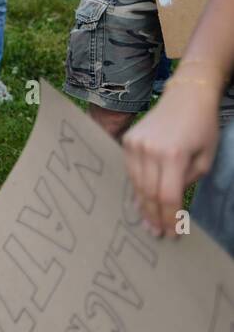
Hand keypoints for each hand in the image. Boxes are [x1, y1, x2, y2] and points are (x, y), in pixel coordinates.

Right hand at [123, 78, 221, 237]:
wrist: (185, 97)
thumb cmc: (202, 128)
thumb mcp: (205, 159)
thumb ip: (187, 181)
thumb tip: (170, 202)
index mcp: (172, 155)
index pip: (168, 196)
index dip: (170, 218)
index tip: (173, 234)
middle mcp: (149, 150)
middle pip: (149, 193)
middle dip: (154, 216)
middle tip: (156, 234)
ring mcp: (134, 144)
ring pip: (136, 184)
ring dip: (143, 205)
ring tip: (147, 222)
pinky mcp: (127, 140)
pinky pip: (131, 171)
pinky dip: (136, 188)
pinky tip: (141, 201)